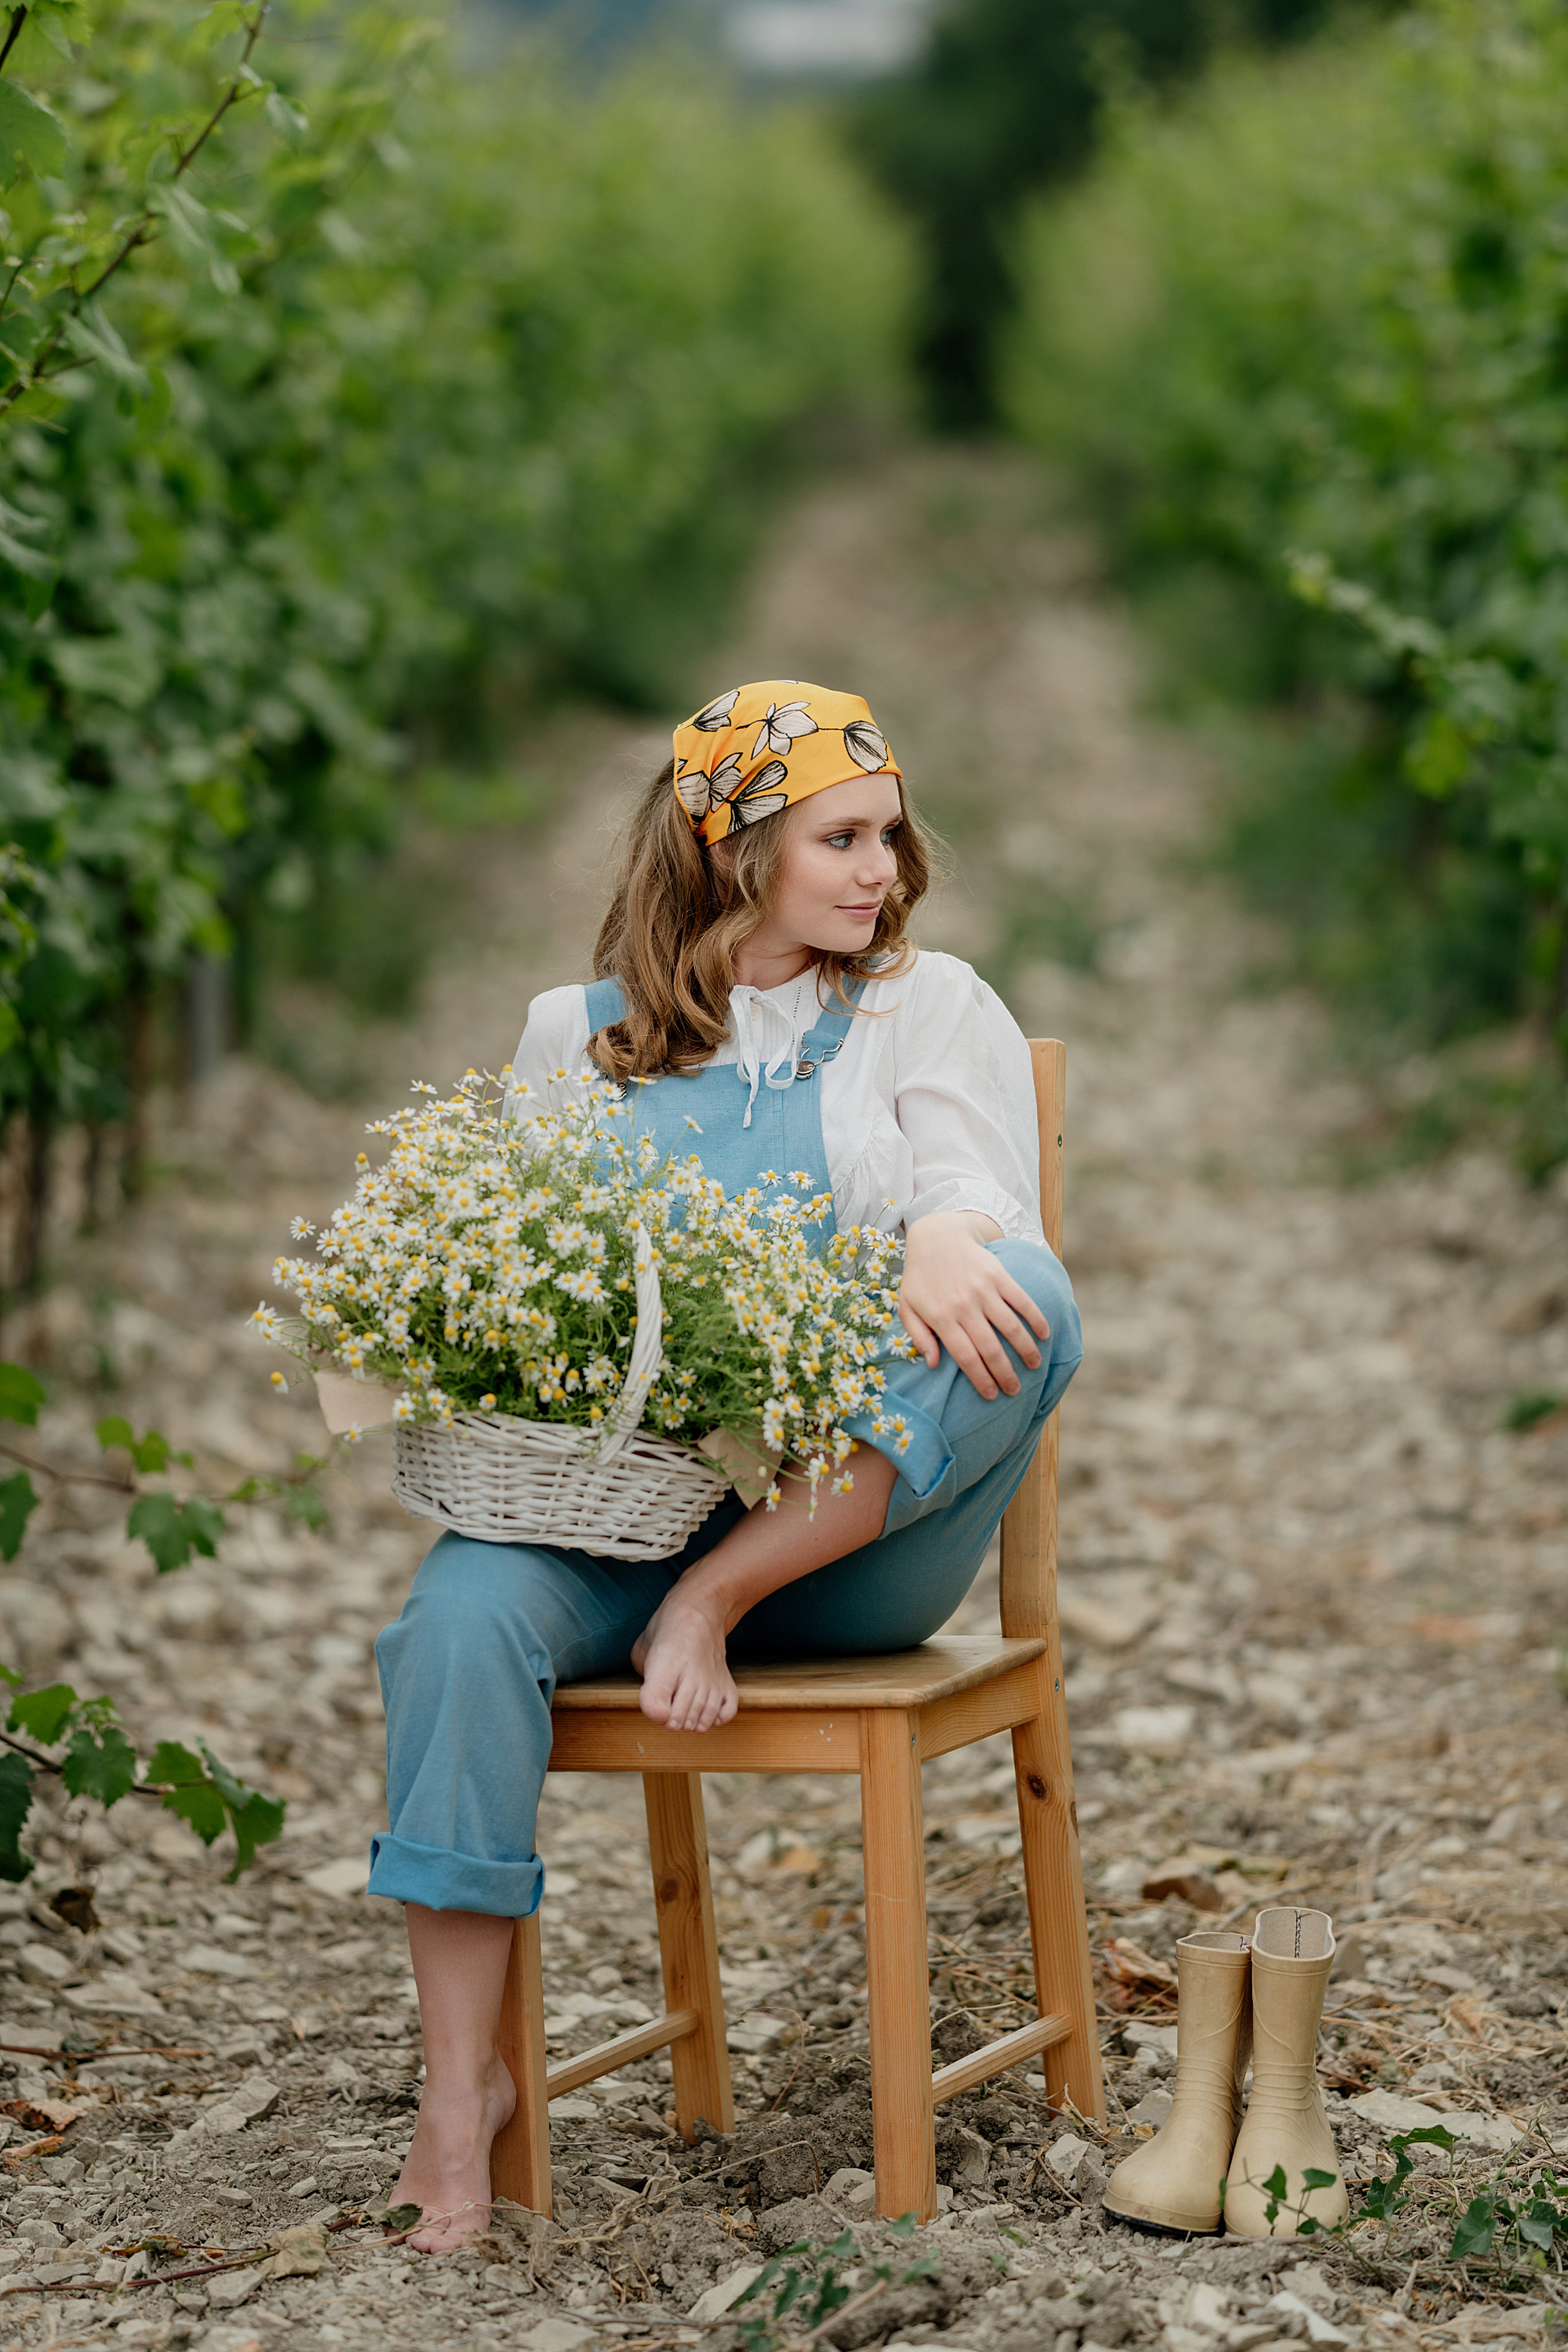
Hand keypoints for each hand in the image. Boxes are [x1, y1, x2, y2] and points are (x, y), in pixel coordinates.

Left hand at [898, 1212, 1048, 1400]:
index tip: (991, 1395)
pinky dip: (1036, 1319)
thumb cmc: (920, 1277)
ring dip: (1026, 1350)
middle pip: (990, 1348)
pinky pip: (1022, 1301)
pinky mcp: (999, 1275)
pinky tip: (1044, 1335)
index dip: (981, 1379)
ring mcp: (983, 1289)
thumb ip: (918, 1336)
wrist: (936, 1236)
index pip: (966, 1357)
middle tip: (1015, 1389)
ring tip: (1033, 1365)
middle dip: (1005, 1374)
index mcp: (941, 1317)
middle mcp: (964, 1305)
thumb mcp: (907, 1306)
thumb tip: (933, 1364)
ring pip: (1011, 1327)